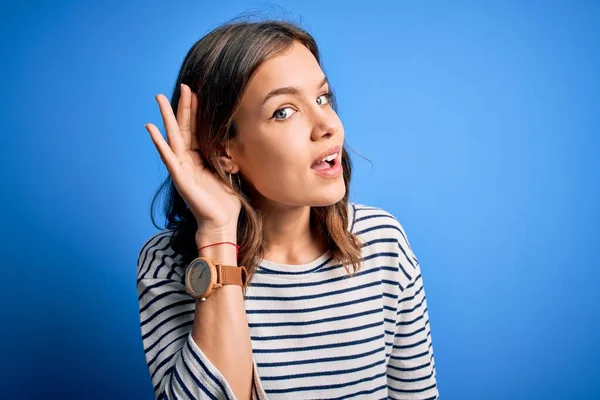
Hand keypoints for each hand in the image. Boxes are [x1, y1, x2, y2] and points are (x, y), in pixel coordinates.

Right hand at [145, 84, 241, 232]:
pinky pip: (168, 157)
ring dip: (166, 117)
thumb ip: (225, 157)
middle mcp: (187, 160)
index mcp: (198, 158)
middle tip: (181, 86)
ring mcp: (181, 168)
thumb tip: (231, 143)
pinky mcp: (180, 178)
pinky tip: (151, 130)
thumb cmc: (224, 201)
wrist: (221, 222)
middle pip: (183, 128)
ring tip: (159, 99)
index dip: (195, 111)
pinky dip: (159, 143)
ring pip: (173, 137)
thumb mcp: (227, 173)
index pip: (195, 129)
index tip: (196, 92)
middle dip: (182, 107)